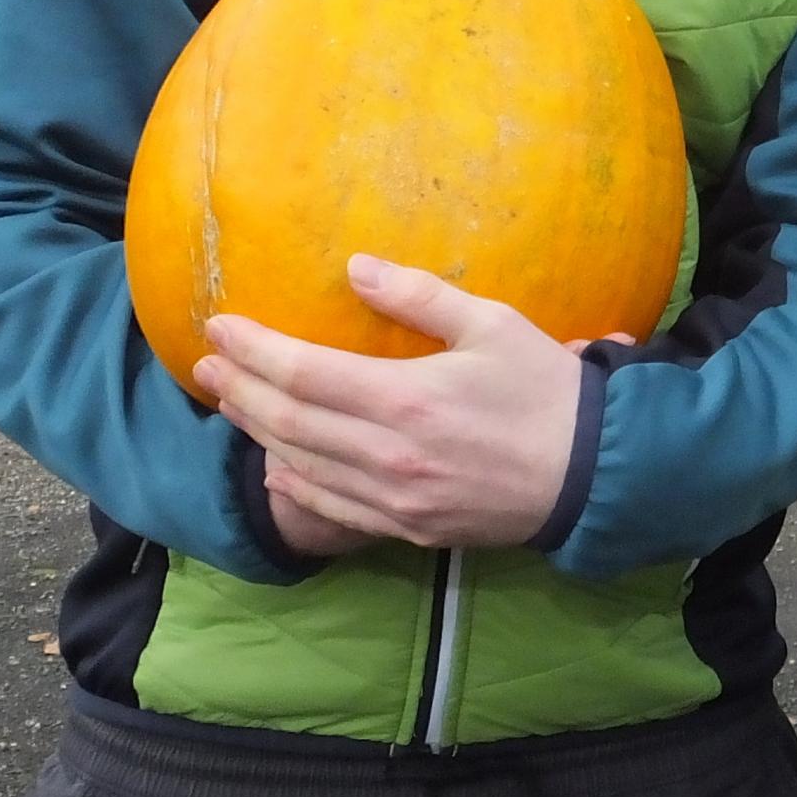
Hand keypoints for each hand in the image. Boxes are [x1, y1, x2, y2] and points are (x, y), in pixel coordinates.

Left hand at [193, 254, 614, 550]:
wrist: (591, 474)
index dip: (252, 348)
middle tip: (205, 363)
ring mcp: (392, 499)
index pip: (301, 372)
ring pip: (300, 467)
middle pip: (286, 422)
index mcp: (404, 398)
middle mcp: (386, 455)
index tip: (219, 325)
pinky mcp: (406, 528)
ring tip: (230, 402)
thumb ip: (420, 296)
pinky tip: (276, 466)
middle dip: (237, 389)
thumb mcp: (493, 324)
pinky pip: (331, 507)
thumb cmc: (547, 390)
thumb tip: (355, 268)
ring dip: (256, 432)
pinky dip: (293, 484)